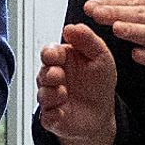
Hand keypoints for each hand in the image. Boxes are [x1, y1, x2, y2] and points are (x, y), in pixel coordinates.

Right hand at [35, 20, 120, 144]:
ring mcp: (51, 99)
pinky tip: (62, 111)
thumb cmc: (98, 82)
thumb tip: (70, 27)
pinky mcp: (52, 118)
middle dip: (48, 73)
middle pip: (42, 73)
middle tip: (58, 75)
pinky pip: (47, 116)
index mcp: (62, 61)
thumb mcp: (101, 56)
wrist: (102, 113)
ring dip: (51, 93)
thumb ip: (88, 39)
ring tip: (63, 93)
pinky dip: (53, 113)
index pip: (48, 53)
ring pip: (43, 95)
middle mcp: (53, 78)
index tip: (57, 55)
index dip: (49, 53)